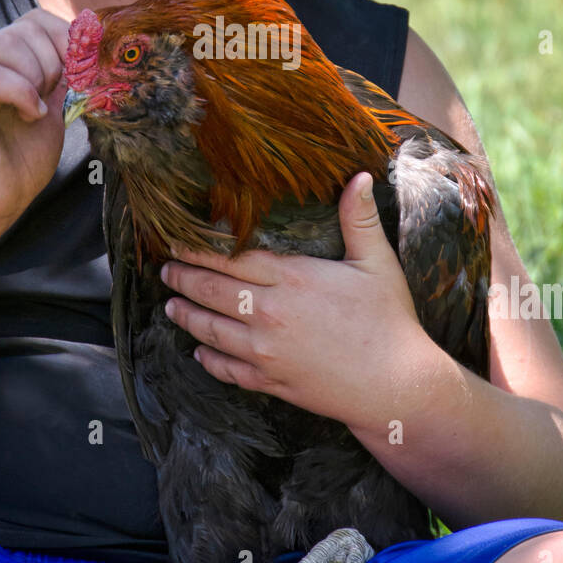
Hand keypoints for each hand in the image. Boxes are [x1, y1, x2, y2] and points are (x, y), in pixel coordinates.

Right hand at [0, 8, 69, 233]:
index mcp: (1, 57)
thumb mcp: (53, 107)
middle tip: (50, 99)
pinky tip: (30, 115)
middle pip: (27, 28)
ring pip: (10, 45)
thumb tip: (91, 49)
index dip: (65, 40)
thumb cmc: (20, 159)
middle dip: (53, 63)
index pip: (36, 19)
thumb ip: (65, 77)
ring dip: (37, 78)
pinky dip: (21, 93)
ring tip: (35, 111)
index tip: (76, 75)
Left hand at [160, 173, 431, 430]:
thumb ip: (359, 220)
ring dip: (186, 317)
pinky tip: (200, 353)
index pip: (231, 259)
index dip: (198, 250)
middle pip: (211, 292)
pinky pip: (228, 370)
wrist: (397, 387)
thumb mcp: (378, 263)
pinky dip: (209, 360)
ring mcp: (266, 352)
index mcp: (292, 279)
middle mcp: (270, 314)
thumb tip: (359, 175)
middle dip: (182, 280)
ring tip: (170, 307)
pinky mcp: (271, 382)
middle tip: (166, 270)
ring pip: (211, 331)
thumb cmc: (390, 321)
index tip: (176, 242)